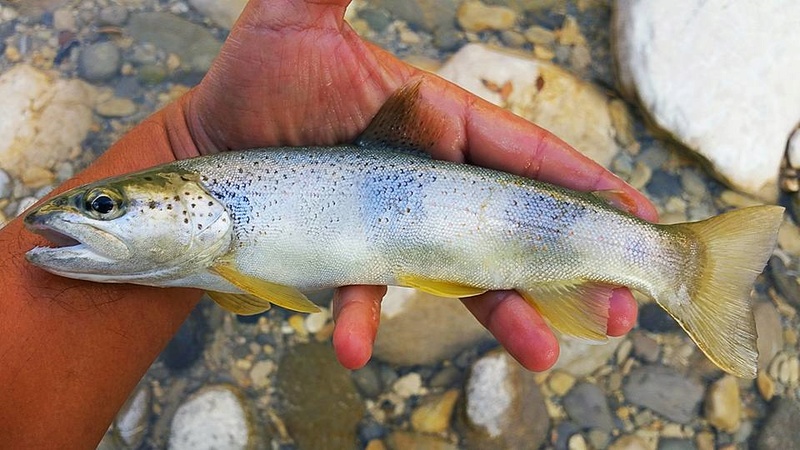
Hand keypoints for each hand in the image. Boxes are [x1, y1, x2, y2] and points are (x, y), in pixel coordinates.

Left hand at [179, 0, 658, 369]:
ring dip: (506, 315)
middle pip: (513, 229)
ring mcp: (395, 228)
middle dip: (570, 268)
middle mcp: (427, 183)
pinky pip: (371, 296)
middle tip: (619, 311)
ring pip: (465, 278)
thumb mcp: (291, 21)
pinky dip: (365, 322)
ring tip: (541, 352)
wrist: (203, 150)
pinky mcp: (354, 262)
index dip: (583, 186)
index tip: (636, 216)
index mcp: (436, 126)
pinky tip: (352, 346)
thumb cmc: (251, 83)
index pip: (523, 154)